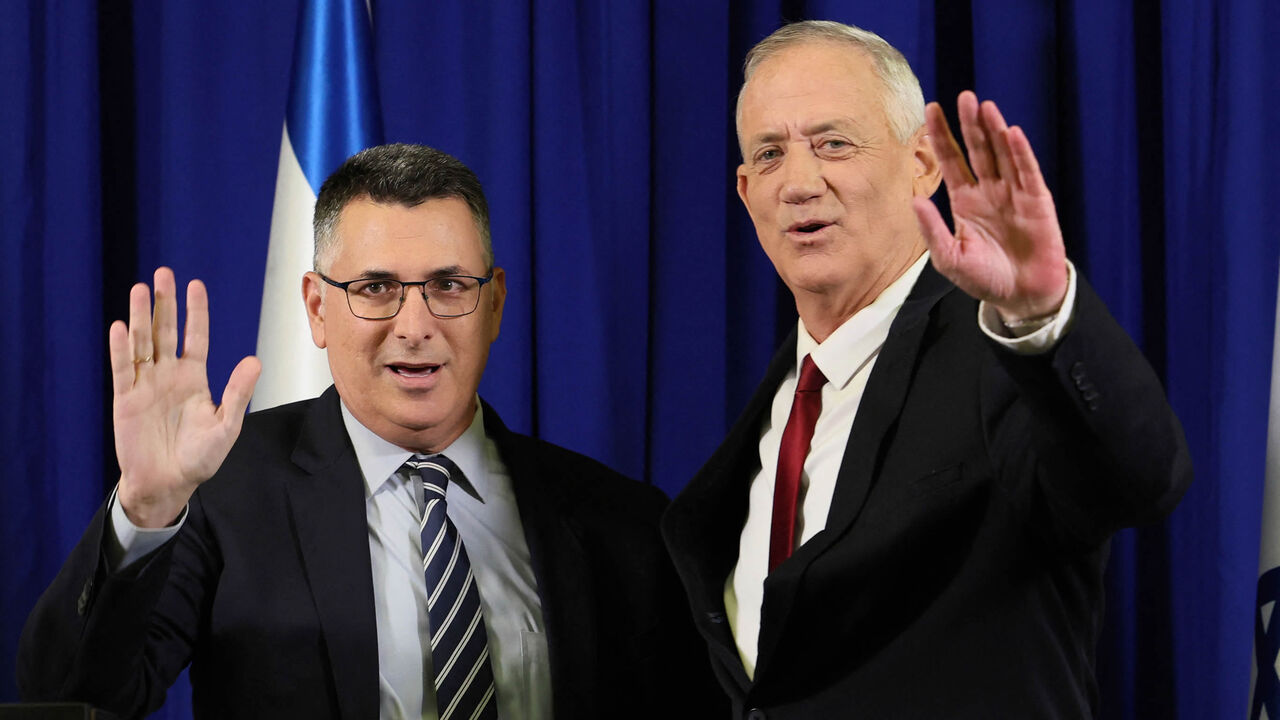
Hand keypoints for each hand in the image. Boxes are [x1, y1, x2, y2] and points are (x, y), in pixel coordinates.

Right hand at [108, 268, 260, 527]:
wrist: (170, 482)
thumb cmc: (200, 457)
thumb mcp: (226, 425)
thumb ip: (238, 393)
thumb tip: (254, 360)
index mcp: (194, 378)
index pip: (195, 337)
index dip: (195, 312)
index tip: (194, 284)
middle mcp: (169, 375)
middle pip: (164, 332)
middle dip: (164, 303)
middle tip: (163, 273)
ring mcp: (146, 385)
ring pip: (142, 344)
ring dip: (140, 317)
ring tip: (140, 289)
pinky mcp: (127, 400)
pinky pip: (123, 369)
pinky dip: (121, 349)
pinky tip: (120, 326)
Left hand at [913, 91, 1067, 321]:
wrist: (1021, 297)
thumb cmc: (984, 279)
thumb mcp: (949, 259)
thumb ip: (932, 230)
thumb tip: (914, 200)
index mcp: (965, 200)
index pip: (951, 160)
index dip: (941, 135)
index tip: (931, 109)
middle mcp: (989, 190)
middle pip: (978, 149)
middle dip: (969, 124)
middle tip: (963, 97)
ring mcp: (1014, 193)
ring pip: (1003, 155)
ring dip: (995, 131)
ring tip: (985, 107)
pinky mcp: (1037, 202)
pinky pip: (1028, 173)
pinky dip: (1021, 153)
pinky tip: (1011, 133)